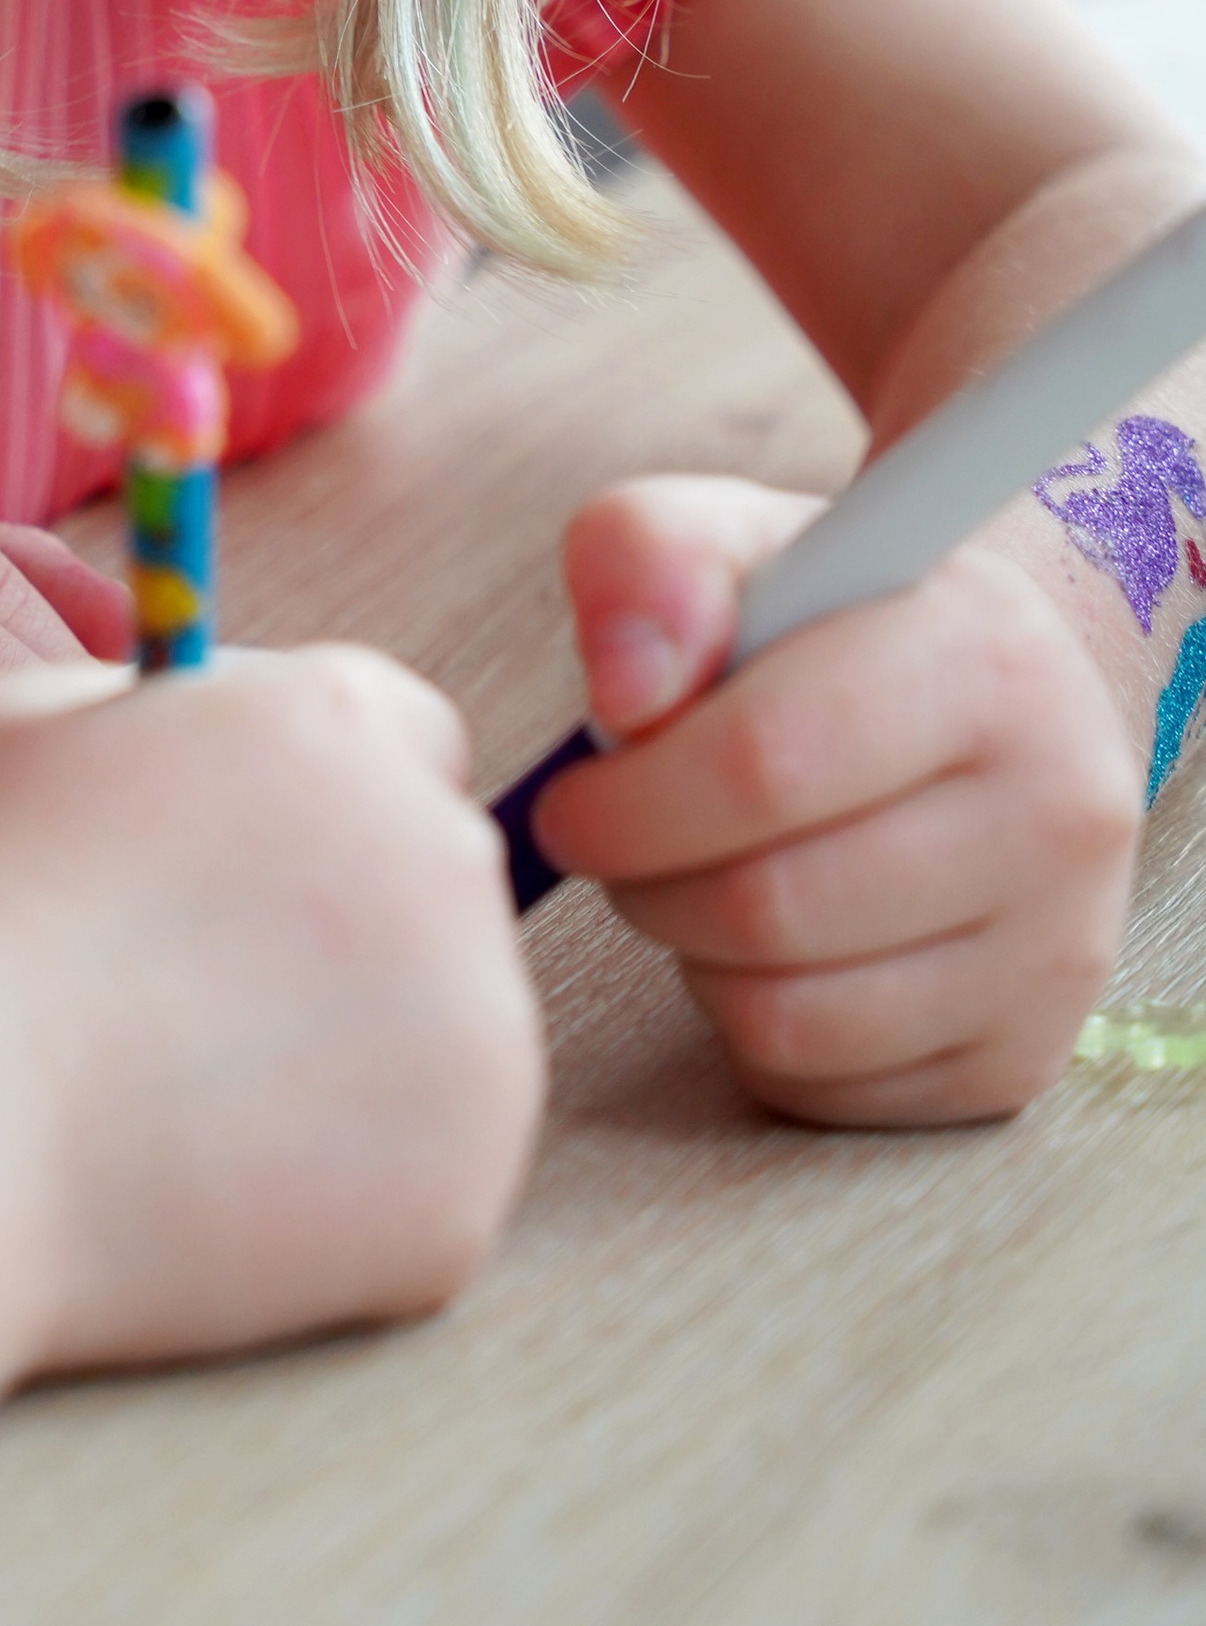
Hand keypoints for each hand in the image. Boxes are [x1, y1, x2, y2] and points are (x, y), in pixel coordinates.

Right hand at [0, 650, 542, 1365]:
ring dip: (351, 1066)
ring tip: (186, 1107)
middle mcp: (438, 852)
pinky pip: (427, 1179)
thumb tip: (182, 720)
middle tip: (202, 1001)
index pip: (404, 735)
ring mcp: (472, 1027)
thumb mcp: (8, 725)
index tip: (248, 867)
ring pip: (438, 1037)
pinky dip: (349, 1199)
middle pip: (433, 883)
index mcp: (332, 719)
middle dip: (346, 930)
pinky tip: (219, 1195)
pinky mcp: (464, 1188)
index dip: (318, 799)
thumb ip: (136, 704)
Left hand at [535, 476, 1142, 1125]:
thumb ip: (649, 560)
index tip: (570, 800)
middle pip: (767, 907)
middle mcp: (1056, 810)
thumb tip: (622, 695)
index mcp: (983, 658)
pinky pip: (820, 1085)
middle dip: (646, 882)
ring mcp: (1056, 949)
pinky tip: (762, 945)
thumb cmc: (833, 621)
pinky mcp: (1024, 1053)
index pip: (765, 766)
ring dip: (691, 957)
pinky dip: (749, 1027)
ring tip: (695, 877)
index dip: (628, 800)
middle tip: (620, 842)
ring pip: (788, 1016)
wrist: (998, 700)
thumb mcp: (736, 540)